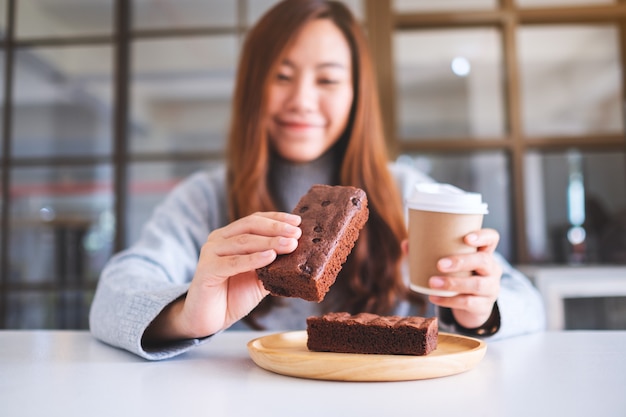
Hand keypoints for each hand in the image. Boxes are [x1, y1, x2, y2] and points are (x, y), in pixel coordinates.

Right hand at [143, 212, 301, 342]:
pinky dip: (254, 259)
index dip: (276, 218)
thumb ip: (274, 263)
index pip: (255, 220)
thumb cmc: (233, 296)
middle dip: (276, 228)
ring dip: (269, 242)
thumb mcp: (260, 277)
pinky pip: (234, 262)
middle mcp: (218, 239)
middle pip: (250, 226)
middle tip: (297, 233)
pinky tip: (271, 257)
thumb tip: (301, 253)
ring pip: (243, 242)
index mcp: (229, 236)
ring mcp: (210, 253)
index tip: (297, 221)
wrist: (208, 320)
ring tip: (290, 244)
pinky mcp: (206, 270)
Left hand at [427, 228, 501, 328]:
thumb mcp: (451, 264)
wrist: (473, 307)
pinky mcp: (483, 306)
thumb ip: (429, 252)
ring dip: (453, 283)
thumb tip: (406, 244)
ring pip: (477, 284)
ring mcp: (491, 288)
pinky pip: (468, 303)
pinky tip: (433, 297)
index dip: (482, 236)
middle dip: (461, 261)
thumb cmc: (460, 276)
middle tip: (439, 264)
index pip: (492, 239)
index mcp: (484, 253)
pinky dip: (448, 301)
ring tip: (432, 282)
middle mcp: (492, 269)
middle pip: (483, 261)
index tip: (466, 238)